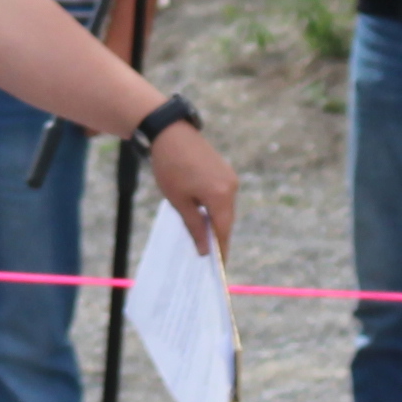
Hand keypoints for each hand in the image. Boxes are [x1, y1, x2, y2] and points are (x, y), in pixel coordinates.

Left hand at [144, 122, 238, 260]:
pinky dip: (214, 209)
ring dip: (215, 223)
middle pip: (226, 221)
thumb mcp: (179, 202)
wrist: (171, 133)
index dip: (221, 250)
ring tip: (202, 238)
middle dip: (217, 238)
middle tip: (208, 257)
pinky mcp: (225, 172)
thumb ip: (194, 226)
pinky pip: (222, 197)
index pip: (223, 231)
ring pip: (225, 209)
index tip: (218, 268)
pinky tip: (202, 216)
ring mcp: (230, 178)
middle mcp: (231, 187)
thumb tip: (206, 250)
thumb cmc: (170, 168)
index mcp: (220, 196)